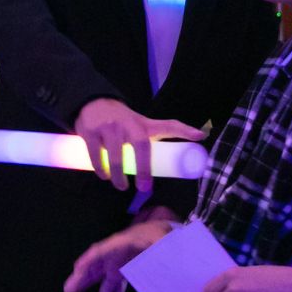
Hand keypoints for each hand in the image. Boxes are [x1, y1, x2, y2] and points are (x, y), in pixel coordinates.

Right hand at [63, 219, 173, 291]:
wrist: (166, 232)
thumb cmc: (163, 235)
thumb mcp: (164, 242)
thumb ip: (163, 255)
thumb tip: (168, 272)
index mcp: (125, 241)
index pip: (103, 249)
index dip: (90, 259)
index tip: (78, 269)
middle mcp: (116, 252)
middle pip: (95, 263)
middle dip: (81, 277)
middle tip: (68, 290)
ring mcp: (118, 263)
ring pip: (99, 275)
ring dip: (87, 286)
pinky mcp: (123, 272)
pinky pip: (111, 284)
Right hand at [74, 98, 204, 193]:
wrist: (94, 103)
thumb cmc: (125, 119)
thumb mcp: (147, 122)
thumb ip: (172, 128)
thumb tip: (202, 136)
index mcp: (142, 124)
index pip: (158, 134)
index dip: (174, 140)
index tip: (184, 152)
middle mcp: (125, 124)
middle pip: (137, 148)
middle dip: (141, 170)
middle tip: (142, 188)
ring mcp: (106, 128)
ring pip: (114, 155)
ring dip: (116, 175)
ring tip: (120, 186)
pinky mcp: (89, 131)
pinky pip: (94, 153)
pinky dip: (99, 167)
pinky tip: (103, 175)